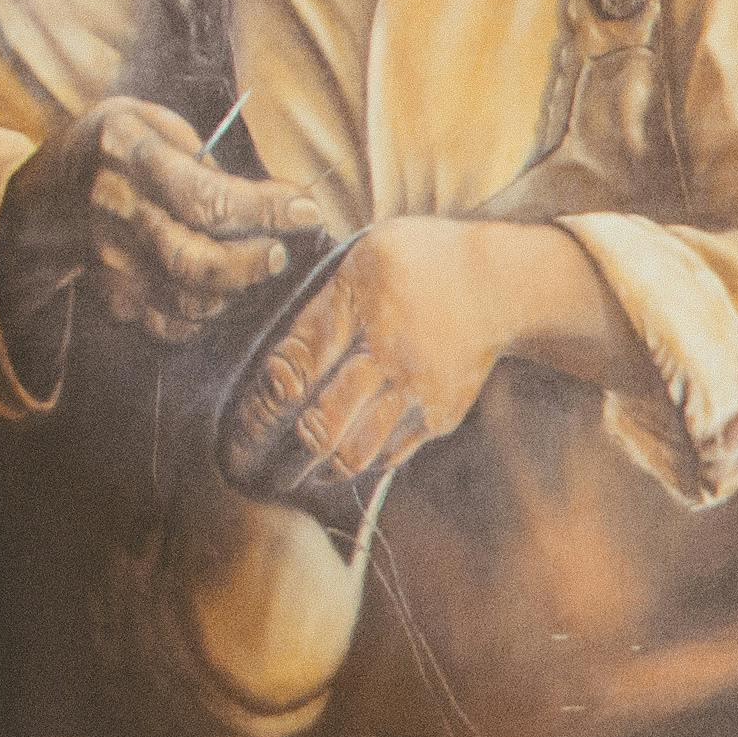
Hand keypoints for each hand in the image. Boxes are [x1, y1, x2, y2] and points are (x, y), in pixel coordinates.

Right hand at [0, 97, 322, 351]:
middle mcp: (114, 211)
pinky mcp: (112, 296)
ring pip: (188, 302)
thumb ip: (210, 160)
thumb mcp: (158, 122)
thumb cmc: (127, 147)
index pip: (205, 199)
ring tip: (248, 266)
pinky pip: (171, 326)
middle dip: (252, 263)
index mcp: (128, 153)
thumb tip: (281, 204)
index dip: (265, 212)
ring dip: (235, 292)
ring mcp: (108, 259)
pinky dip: (206, 317)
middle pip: (195, 262)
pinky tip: (219, 292)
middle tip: (278, 252)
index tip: (306, 213)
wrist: (54, 184)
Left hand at [219, 218, 523, 507]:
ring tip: (293, 474)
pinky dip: (360, 465)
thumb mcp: (362, 262)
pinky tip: (340, 463)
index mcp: (360, 314)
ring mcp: (418, 395)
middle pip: (321, 427)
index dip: (258, 410)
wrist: (502, 285)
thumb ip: (318, 307)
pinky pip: (392, 456)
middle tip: (249, 465)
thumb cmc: (421, 262)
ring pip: (357, 452)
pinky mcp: (440, 416)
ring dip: (318, 469)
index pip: (294, 373)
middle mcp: (389, 361)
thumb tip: (274, 357)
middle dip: (278, 452)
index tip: (235, 430)